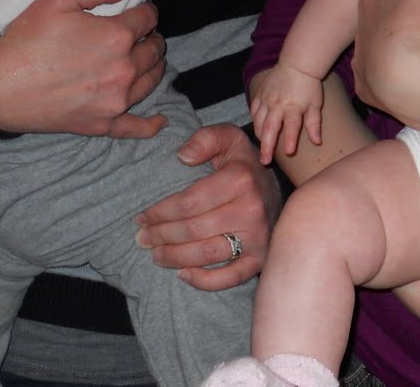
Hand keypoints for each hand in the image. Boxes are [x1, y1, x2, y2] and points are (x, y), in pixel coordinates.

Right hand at [0, 0, 167, 137]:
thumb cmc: (27, 41)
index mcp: (116, 36)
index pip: (148, 18)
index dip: (144, 9)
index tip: (136, 10)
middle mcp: (124, 70)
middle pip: (154, 49)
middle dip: (150, 36)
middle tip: (138, 33)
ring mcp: (116, 101)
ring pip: (152, 80)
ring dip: (152, 65)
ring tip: (142, 58)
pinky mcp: (103, 124)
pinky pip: (137, 127)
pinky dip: (151, 123)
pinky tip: (160, 120)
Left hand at [134, 124, 281, 289]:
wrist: (279, 190)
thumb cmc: (243, 165)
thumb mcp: (228, 138)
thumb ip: (205, 139)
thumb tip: (183, 157)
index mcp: (239, 179)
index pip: (189, 202)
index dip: (160, 212)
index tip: (141, 217)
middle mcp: (251, 210)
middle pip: (194, 229)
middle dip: (161, 236)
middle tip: (141, 238)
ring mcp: (257, 238)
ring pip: (207, 254)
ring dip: (175, 257)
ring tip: (156, 255)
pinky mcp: (260, 259)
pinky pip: (230, 277)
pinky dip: (204, 280)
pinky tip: (183, 274)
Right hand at [249, 65, 324, 162]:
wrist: (297, 63)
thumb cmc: (309, 86)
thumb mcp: (315, 104)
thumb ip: (314, 124)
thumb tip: (317, 142)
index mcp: (293, 107)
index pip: (292, 127)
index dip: (290, 140)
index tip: (289, 152)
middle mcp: (278, 105)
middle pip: (270, 128)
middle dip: (267, 146)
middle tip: (265, 161)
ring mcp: (267, 99)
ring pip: (259, 121)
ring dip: (260, 136)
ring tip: (261, 149)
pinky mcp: (260, 94)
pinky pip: (254, 110)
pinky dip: (254, 121)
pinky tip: (257, 129)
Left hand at [352, 0, 419, 128]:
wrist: (409, 78)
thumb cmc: (413, 25)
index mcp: (369, 4)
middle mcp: (359, 33)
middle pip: (384, 24)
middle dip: (401, 27)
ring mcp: (361, 64)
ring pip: (380, 54)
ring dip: (397, 55)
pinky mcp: (366, 91)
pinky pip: (382, 81)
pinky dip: (396, 79)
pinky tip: (413, 79)